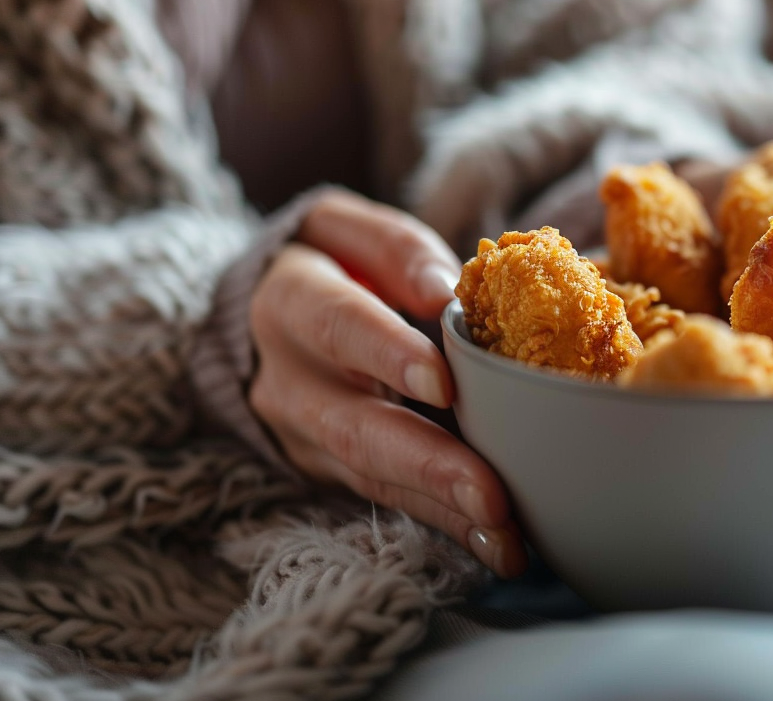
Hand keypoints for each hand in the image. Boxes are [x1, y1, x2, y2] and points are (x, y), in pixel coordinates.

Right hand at [249, 189, 526, 577]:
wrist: (266, 309)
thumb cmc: (334, 261)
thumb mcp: (349, 229)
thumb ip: (395, 249)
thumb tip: (444, 290)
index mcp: (290, 301)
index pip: (336, 325)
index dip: (385, 353)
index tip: (442, 383)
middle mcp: (286, 377)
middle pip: (354, 425)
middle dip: (426, 464)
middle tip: (491, 495)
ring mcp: (302, 434)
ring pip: (370, 475)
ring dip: (441, 508)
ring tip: (505, 535)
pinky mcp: (326, 469)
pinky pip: (384, 499)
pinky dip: (441, 523)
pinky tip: (492, 542)